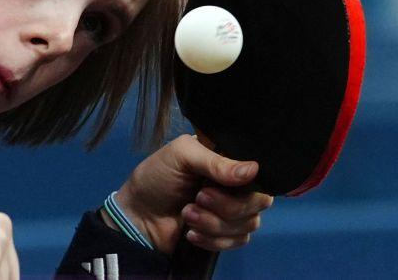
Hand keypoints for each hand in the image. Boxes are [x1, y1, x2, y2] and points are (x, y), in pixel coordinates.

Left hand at [111, 134, 272, 254]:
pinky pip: (238, 241)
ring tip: (186, 214)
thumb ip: (216, 162)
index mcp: (227, 160)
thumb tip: (253, 170)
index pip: (259, 171)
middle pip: (259, 200)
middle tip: (198, 197)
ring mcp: (232, 211)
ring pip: (249, 223)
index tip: (224, 183)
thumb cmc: (157, 177)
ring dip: (214, 223)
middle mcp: (235, 185)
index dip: (249, 181)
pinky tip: (191, 233)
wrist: (138, 216)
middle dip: (227, 205)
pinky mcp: (225, 235)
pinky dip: (213, 240)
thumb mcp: (181, 156)